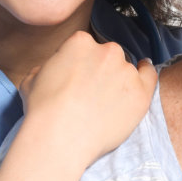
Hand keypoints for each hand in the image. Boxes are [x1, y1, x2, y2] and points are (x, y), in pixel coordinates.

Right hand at [15, 31, 158, 165]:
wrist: (60, 138)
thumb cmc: (43, 111)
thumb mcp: (32, 79)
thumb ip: (48, 67)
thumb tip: (54, 70)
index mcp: (80, 42)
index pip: (84, 47)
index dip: (80, 64)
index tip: (77, 79)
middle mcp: (107, 51)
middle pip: (107, 56)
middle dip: (100, 71)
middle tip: (91, 94)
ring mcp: (126, 71)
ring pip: (126, 69)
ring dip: (119, 80)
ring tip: (107, 103)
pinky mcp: (141, 92)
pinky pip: (149, 75)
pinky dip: (146, 73)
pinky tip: (142, 74)